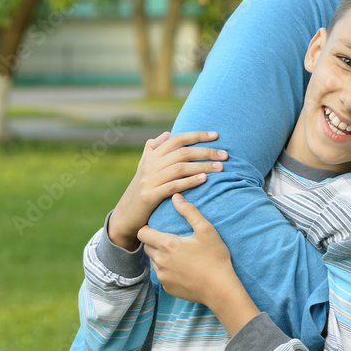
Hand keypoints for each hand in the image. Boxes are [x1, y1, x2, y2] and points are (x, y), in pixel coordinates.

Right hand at [108, 131, 224, 249]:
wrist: (125, 216)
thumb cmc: (141, 190)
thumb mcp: (145, 167)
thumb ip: (154, 149)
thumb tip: (167, 133)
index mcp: (152, 156)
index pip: (177, 139)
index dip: (197, 135)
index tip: (216, 135)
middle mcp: (150, 165)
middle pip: (182, 152)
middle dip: (206, 152)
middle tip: (225, 154)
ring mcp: (148, 180)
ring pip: (180, 168)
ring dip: (203, 166)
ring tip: (221, 168)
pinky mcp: (149, 195)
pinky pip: (173, 186)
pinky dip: (190, 181)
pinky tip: (204, 180)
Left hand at [139, 194, 259, 335]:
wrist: (220, 289)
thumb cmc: (215, 257)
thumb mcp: (206, 230)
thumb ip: (189, 211)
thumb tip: (175, 196)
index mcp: (168, 245)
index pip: (143, 233)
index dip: (147, 228)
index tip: (156, 226)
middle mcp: (160, 261)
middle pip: (147, 247)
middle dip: (154, 241)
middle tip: (170, 238)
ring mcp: (163, 276)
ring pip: (154, 261)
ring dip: (161, 256)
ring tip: (177, 253)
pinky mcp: (167, 287)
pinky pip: (161, 274)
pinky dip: (167, 269)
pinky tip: (183, 268)